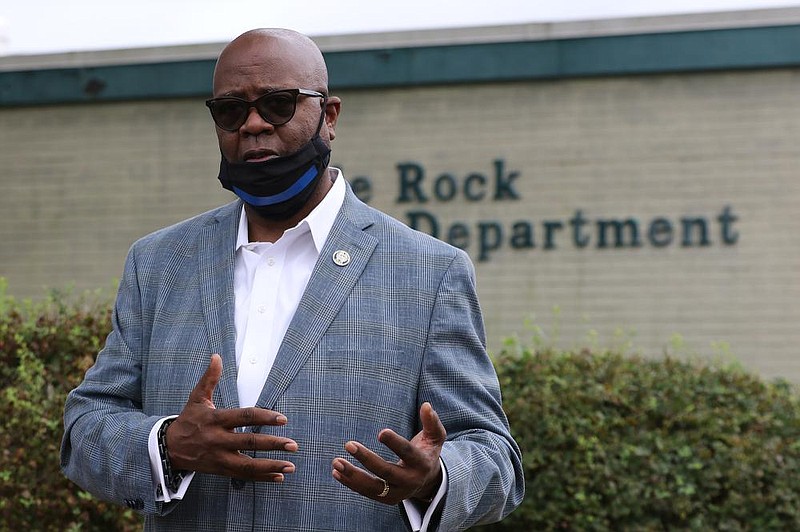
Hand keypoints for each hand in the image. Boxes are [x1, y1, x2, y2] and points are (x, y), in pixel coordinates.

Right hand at [165, 354, 297, 481]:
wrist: (169, 448)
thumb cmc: (188, 420)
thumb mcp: (196, 398)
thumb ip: (210, 378)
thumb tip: (216, 356)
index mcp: (216, 419)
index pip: (244, 417)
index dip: (264, 417)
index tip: (283, 419)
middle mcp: (218, 439)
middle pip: (249, 443)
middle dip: (273, 444)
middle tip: (293, 445)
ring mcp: (219, 457)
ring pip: (248, 465)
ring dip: (271, 466)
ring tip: (290, 466)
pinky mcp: (220, 470)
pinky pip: (243, 476)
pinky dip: (262, 477)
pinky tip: (279, 476)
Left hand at [331, 402, 445, 504]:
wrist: (429, 480)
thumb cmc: (427, 450)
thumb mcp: (435, 436)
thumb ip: (431, 421)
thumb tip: (426, 405)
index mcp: (422, 463)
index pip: (407, 453)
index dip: (395, 444)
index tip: (381, 432)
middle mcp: (410, 481)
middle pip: (387, 472)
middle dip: (367, 459)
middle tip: (349, 444)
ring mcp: (398, 493)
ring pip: (373, 487)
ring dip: (353, 475)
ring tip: (336, 462)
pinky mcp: (387, 499)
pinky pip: (367, 492)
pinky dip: (350, 483)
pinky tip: (336, 472)